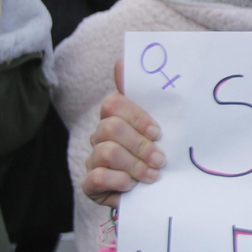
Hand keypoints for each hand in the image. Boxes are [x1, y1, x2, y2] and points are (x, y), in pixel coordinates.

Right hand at [83, 58, 166, 207]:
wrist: (154, 192)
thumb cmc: (156, 154)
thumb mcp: (161, 128)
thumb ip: (149, 96)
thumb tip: (124, 60)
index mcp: (117, 117)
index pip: (114, 103)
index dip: (136, 116)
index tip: (158, 132)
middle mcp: (101, 135)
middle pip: (111, 128)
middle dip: (140, 144)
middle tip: (160, 159)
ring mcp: (94, 159)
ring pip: (106, 152)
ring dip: (134, 165)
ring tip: (153, 175)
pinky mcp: (91, 184)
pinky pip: (95, 177)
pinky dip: (117, 181)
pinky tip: (131, 186)